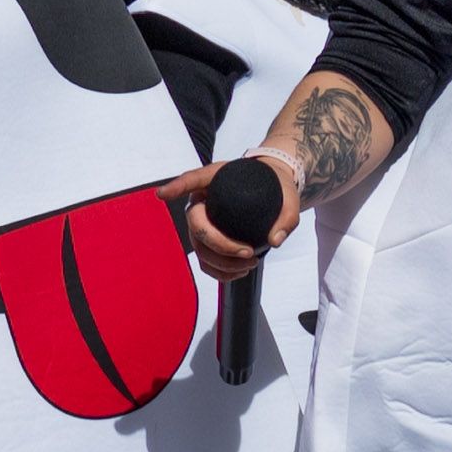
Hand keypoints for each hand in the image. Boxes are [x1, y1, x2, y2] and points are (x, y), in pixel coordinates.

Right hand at [165, 160, 289, 282]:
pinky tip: (240, 272)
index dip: (176, 187)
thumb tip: (274, 240)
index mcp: (217, 179)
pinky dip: (221, 272)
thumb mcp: (289, 196)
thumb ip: (287, 216)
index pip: (192, 179)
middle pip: (198, 226)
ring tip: (251, 264)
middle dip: (221, 245)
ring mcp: (203, 221)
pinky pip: (206, 261)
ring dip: (223, 264)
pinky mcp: (209, 240)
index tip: (162, 195)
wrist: (273, 191)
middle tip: (249, 253)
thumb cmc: (275, 188)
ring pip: (200, 248)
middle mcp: (203, 200)